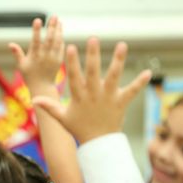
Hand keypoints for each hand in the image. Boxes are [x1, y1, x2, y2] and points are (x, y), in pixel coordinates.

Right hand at [9, 16, 63, 94]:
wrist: (42, 87)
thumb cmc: (29, 75)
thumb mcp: (21, 65)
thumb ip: (17, 53)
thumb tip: (10, 44)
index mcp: (34, 57)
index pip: (36, 41)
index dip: (36, 30)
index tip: (38, 19)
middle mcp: (45, 57)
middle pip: (49, 39)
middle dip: (51, 26)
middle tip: (53, 16)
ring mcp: (53, 58)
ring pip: (57, 41)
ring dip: (58, 30)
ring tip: (58, 20)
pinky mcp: (59, 60)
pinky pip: (61, 47)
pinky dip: (61, 38)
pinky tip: (60, 30)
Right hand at [33, 38, 151, 143]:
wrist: (98, 143)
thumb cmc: (79, 128)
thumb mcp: (62, 117)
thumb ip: (49, 106)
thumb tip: (33, 99)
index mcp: (79, 96)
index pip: (74, 76)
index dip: (72, 62)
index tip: (71, 47)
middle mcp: (93, 94)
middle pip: (93, 72)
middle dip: (93, 55)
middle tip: (93, 39)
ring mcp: (108, 98)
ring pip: (113, 76)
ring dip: (118, 60)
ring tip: (122, 45)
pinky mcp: (121, 102)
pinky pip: (131, 91)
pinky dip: (140, 83)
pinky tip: (148, 73)